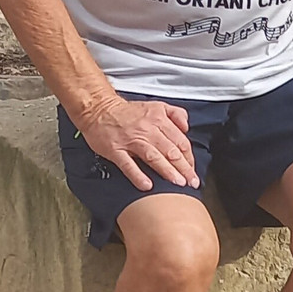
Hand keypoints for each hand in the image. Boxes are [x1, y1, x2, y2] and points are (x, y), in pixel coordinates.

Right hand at [78, 97, 198, 190]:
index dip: (189, 157)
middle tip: (192, 182)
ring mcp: (131, 141)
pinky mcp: (115, 150)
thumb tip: (187, 128)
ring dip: (168, 172)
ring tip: (178, 183)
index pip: (180, 141)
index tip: (193, 169)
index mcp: (159, 120)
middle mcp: (148, 130)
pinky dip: (138, 176)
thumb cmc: (128, 111)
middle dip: (184, 168)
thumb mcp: (157, 105)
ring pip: (154, 158)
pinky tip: (147, 186)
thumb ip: (176, 114)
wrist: (99, 108)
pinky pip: (128, 165)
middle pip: (171, 151)